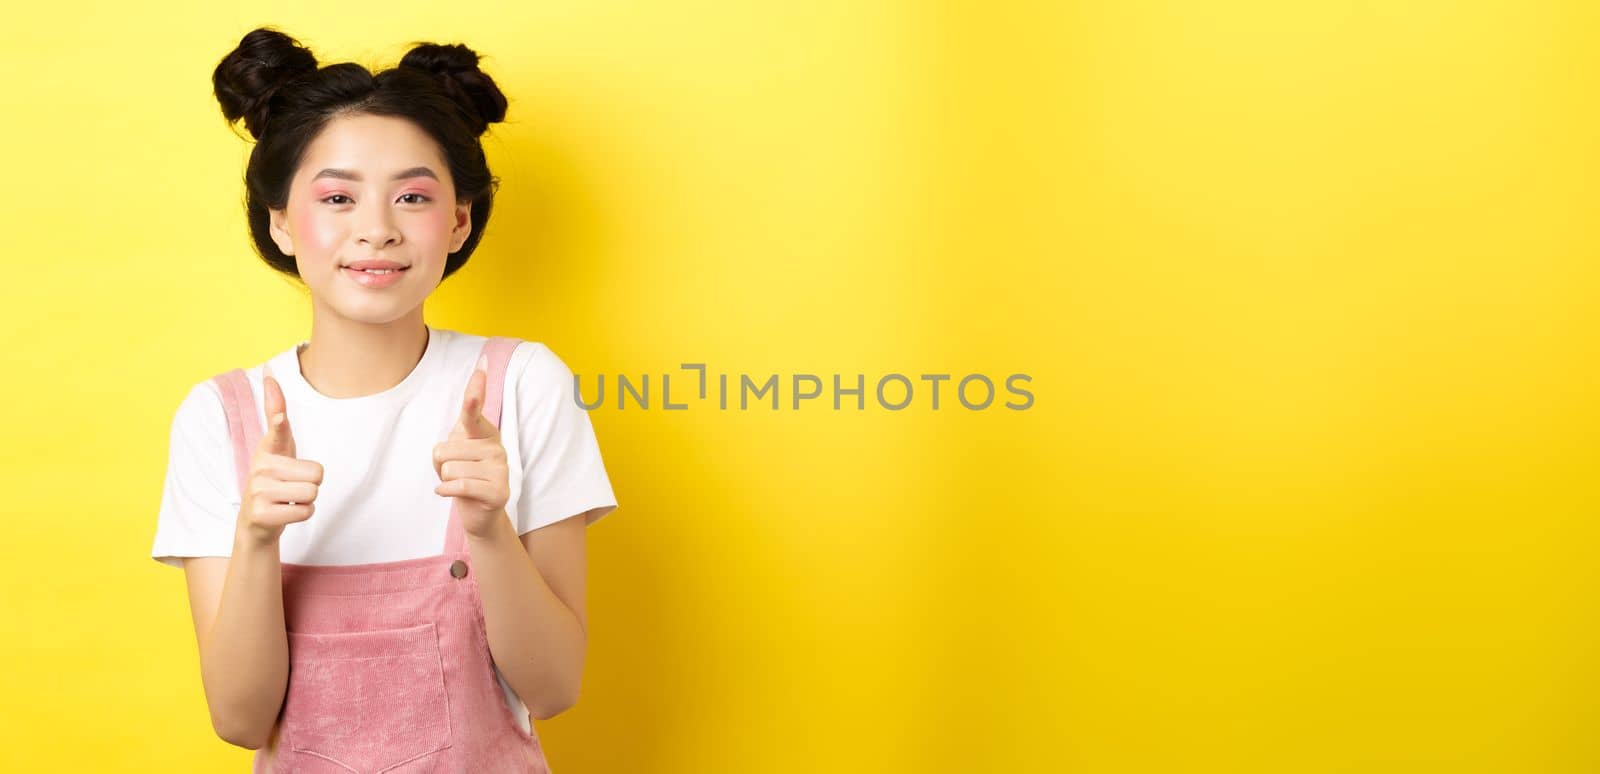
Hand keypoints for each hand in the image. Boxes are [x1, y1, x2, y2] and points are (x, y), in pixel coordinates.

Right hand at [238, 364, 324, 547]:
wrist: (256, 521)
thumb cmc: (275, 479)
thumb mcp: (278, 447)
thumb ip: (277, 416)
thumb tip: (270, 377)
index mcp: (267, 449)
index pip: (277, 431)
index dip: (279, 423)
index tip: (281, 416)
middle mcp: (260, 467)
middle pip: (317, 473)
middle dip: (312, 484)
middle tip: (292, 488)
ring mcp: (257, 491)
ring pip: (313, 493)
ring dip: (307, 500)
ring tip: (288, 500)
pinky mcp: (261, 514)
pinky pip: (306, 512)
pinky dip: (302, 515)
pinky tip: (284, 513)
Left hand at [433, 355, 509, 536]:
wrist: (480, 513)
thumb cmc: (465, 475)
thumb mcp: (459, 447)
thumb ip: (462, 424)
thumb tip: (473, 396)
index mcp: (485, 433)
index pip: (474, 409)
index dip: (475, 390)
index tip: (482, 365)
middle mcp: (496, 447)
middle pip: (444, 449)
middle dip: (440, 465)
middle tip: (455, 473)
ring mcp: (500, 469)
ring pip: (449, 468)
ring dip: (445, 480)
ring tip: (459, 484)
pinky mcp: (498, 492)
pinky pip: (459, 485)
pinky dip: (446, 491)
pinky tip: (451, 493)